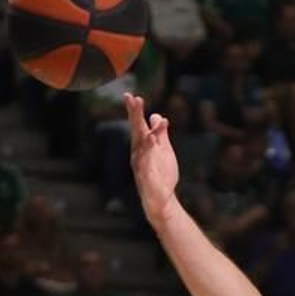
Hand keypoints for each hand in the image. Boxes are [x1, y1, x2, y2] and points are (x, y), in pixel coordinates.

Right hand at [125, 96, 178, 219]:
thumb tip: (157, 116)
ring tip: (142, 116)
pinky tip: (151, 138)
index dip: (135, 111)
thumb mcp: (163, 149)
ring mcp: (141, 164)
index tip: (132, 96)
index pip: (138, 125)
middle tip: (133, 99)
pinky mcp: (146, 176)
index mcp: (143, 145)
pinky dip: (148, 150)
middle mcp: (139, 152)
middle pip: (137, 130)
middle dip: (135, 115)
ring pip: (140, 144)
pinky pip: (146, 161)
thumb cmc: (160, 174)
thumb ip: (160, 133)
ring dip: (141, 128)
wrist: (161, 199)